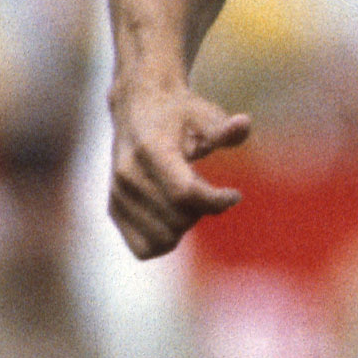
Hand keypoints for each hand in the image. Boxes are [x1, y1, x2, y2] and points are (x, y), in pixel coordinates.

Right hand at [106, 81, 252, 259]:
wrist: (137, 110)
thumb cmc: (177, 114)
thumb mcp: (203, 113)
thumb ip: (223, 128)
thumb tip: (244, 125)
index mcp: (150, 149)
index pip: (185, 193)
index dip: (216, 201)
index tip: (234, 195)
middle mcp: (129, 174)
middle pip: (179, 218)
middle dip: (202, 209)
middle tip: (204, 189)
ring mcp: (118, 195)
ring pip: (164, 238)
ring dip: (184, 225)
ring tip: (186, 200)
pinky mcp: (113, 210)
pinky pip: (145, 248)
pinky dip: (165, 240)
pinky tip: (173, 216)